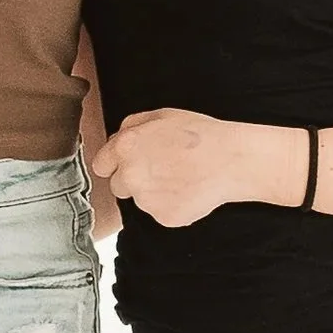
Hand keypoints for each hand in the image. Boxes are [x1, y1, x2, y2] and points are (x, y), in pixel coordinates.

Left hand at [92, 108, 290, 231]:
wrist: (231, 161)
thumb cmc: (200, 135)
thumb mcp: (161, 115)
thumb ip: (131, 126)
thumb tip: (117, 139)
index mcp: (126, 147)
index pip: (101, 165)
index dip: (114, 164)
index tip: (127, 164)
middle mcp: (130, 176)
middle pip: (118, 186)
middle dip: (134, 179)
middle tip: (162, 169)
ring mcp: (146, 200)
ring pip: (141, 200)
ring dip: (154, 192)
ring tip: (181, 177)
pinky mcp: (163, 217)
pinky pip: (160, 213)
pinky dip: (171, 205)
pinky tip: (188, 190)